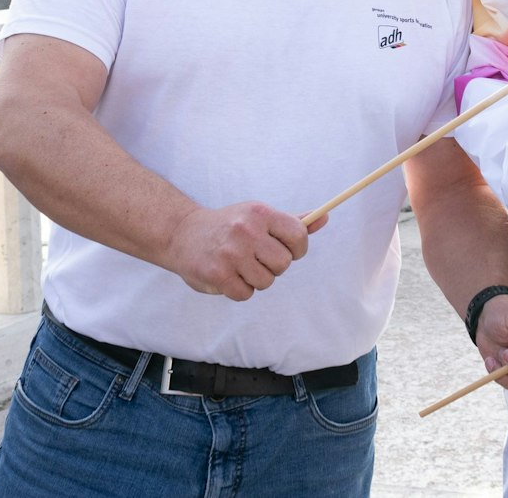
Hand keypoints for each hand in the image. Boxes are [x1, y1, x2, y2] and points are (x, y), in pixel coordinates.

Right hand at [163, 201, 325, 300]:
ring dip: (256, 279)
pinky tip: (228, 275)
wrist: (182, 234)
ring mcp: (231, 253)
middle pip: (284, 263)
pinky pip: (246, 293)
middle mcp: (246, 231)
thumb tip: (325, 218)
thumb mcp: (258, 216)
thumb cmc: (229, 225)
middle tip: (257, 258)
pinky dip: (240, 289)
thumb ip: (292, 222)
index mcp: (260, 213)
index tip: (288, 250)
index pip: (298, 235)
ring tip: (240, 266)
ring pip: (266, 281)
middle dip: (274, 266)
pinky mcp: (217, 274)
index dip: (298, 248)